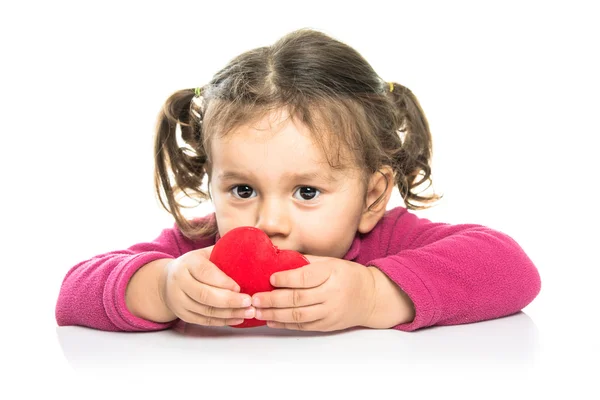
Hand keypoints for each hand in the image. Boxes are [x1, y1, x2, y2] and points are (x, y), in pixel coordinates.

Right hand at [159, 245, 254, 326]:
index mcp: (187, 263)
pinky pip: (205, 320)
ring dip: (230, 313)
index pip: (205, 272)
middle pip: (205, 295)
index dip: (222, 281)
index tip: (240, 287)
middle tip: (249, 302)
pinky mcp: (183, 315)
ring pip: (206, 311)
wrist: (166, 281)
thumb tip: (252, 248)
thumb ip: (223, 252)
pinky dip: (223, 321)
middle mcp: (180, 282)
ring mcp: (179, 300)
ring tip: (249, 312)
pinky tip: (238, 318)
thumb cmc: (194, 265)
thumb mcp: (205, 254)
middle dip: (230, 300)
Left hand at [251, 255, 375, 331]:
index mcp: (332, 273)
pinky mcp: (327, 325)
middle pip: (298, 298)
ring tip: (258, 312)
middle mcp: (331, 294)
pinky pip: (303, 326)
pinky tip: (270, 321)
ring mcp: (330, 312)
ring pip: (298, 315)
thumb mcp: (331, 261)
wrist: (370, 297)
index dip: (286, 278)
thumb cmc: (347, 275)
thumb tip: (277, 254)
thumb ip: (306, 260)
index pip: (306, 277)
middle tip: (255, 298)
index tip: (270, 278)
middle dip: (273, 299)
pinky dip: (285, 324)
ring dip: (275, 315)